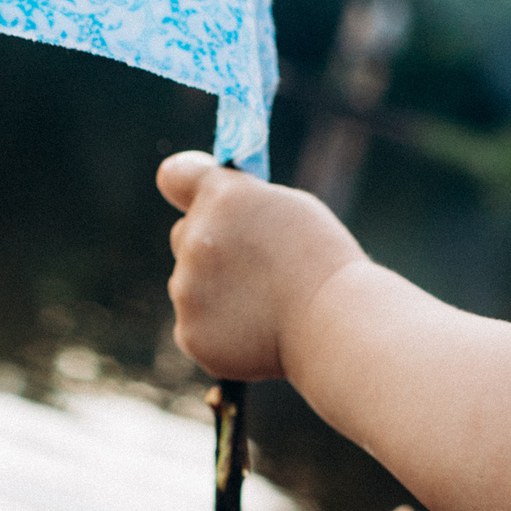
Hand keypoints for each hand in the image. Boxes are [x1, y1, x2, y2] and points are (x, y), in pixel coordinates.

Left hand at [158, 152, 364, 382]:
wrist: (335, 326)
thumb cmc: (325, 266)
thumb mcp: (292, 210)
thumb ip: (245, 205)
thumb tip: (221, 214)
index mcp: (222, 198)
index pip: (174, 175)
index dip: (184, 185)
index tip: (190, 194)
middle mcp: (195, 238)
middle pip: (183, 235)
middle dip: (210, 247)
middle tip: (254, 267)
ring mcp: (187, 289)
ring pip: (188, 285)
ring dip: (215, 292)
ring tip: (266, 307)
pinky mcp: (189, 333)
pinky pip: (194, 325)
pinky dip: (219, 332)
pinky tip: (256, 335)